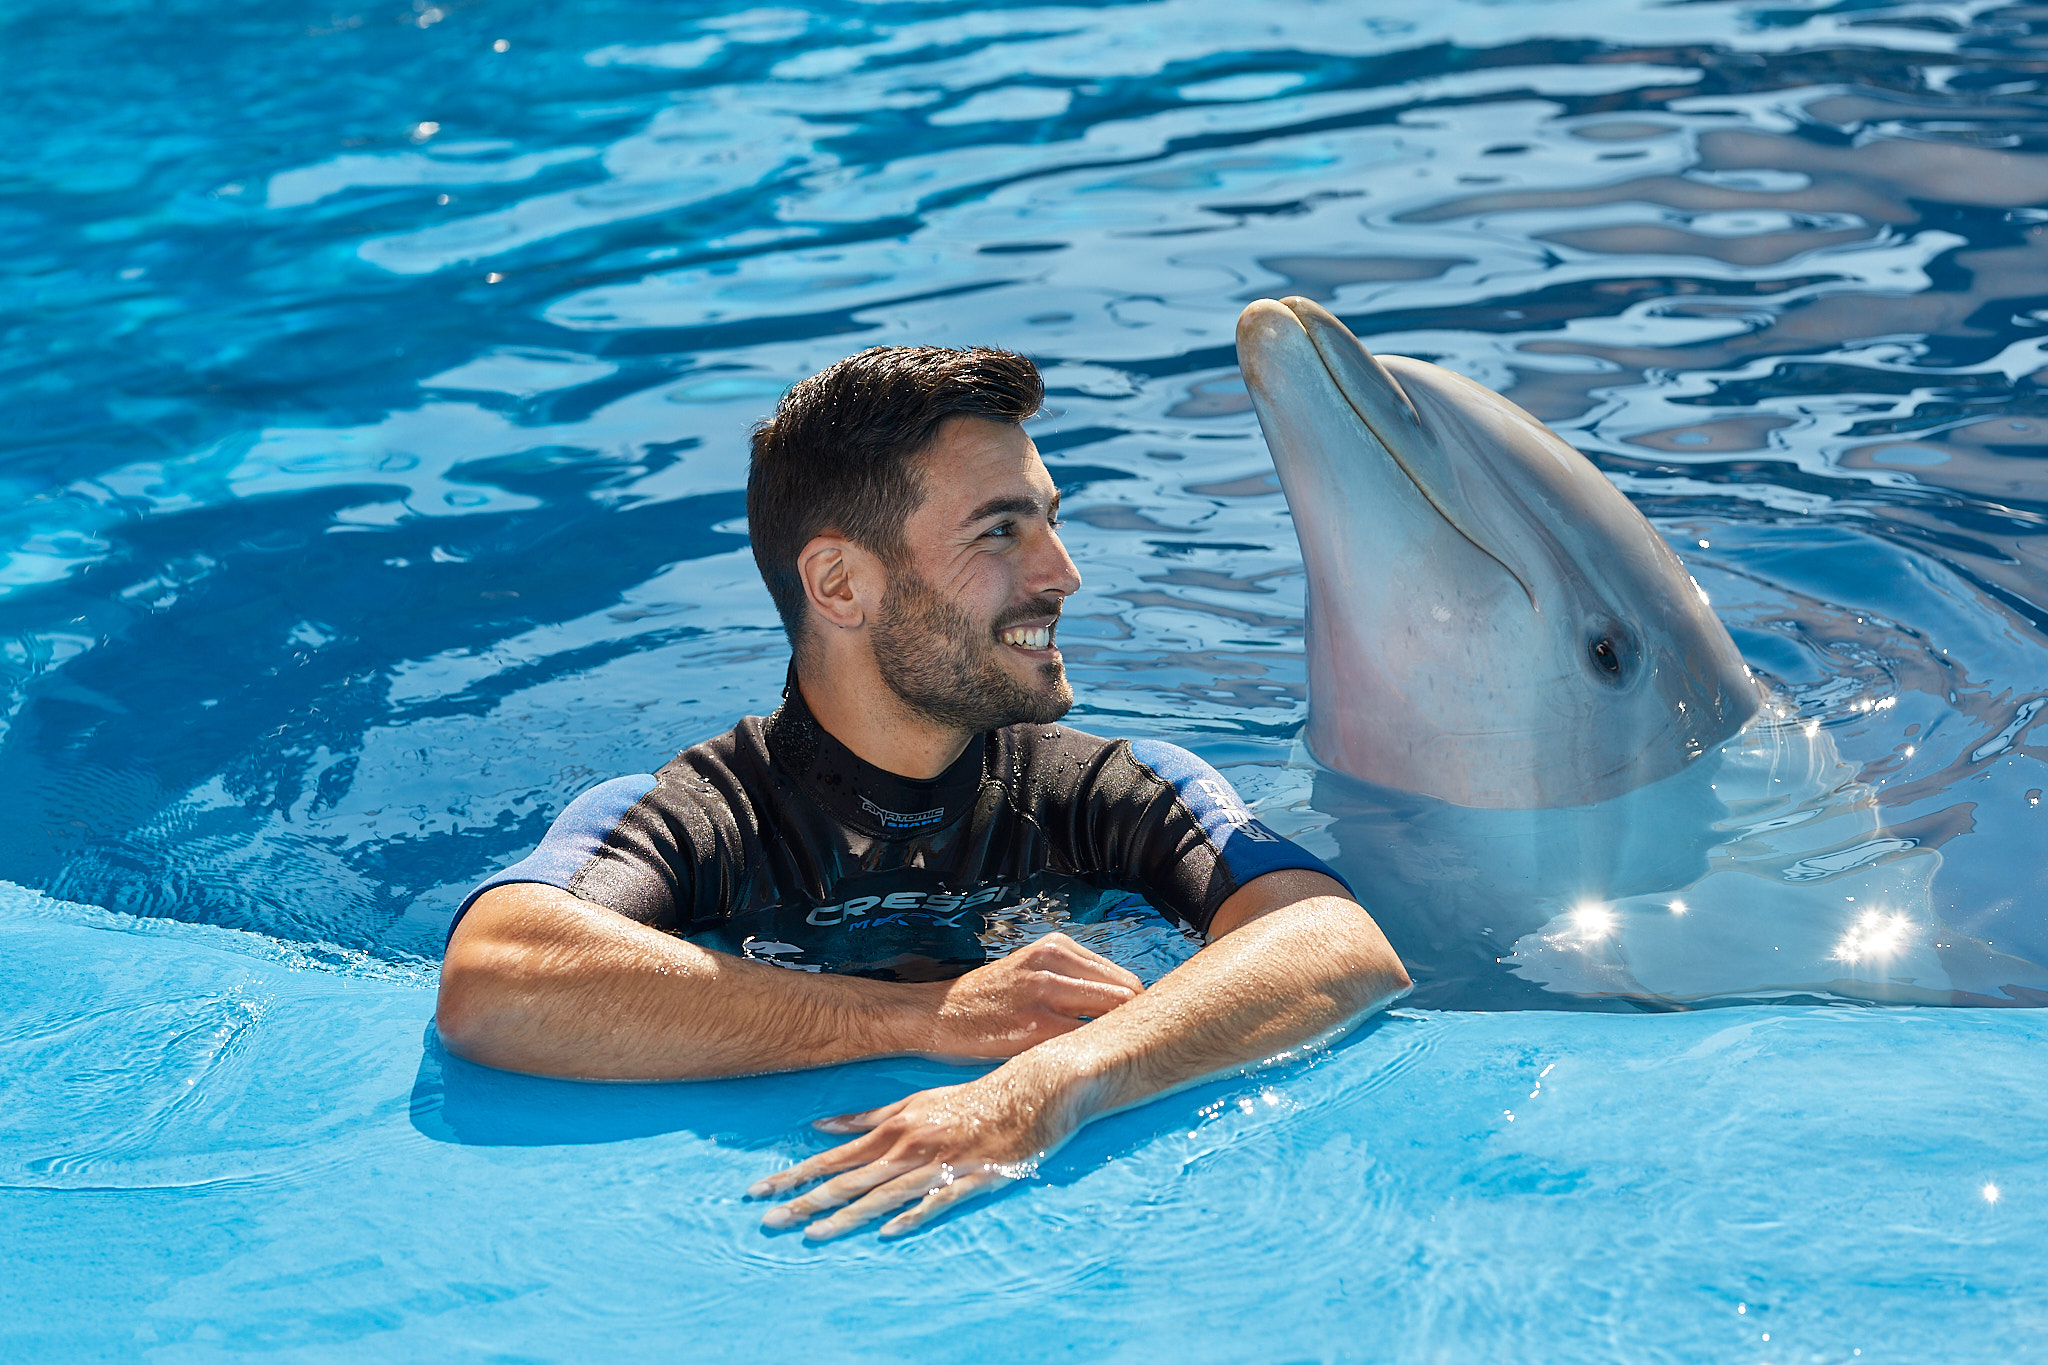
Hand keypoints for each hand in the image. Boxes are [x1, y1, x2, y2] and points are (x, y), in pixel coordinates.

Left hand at [749, 1060, 1078, 1239]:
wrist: (1032, 1090)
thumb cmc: (969, 1098)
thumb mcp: (914, 1102)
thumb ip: (867, 1119)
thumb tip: (819, 1125)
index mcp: (893, 1129)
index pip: (832, 1157)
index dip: (795, 1175)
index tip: (760, 1190)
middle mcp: (909, 1147)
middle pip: (849, 1180)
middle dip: (806, 1201)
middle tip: (767, 1221)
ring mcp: (939, 1164)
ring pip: (883, 1194)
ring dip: (846, 1216)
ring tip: (810, 1234)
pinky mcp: (972, 1178)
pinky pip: (937, 1200)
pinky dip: (912, 1214)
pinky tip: (888, 1231)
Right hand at [922, 932, 1141, 1058]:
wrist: (935, 1015)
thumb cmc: (989, 999)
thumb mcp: (1031, 971)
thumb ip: (1073, 980)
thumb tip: (1127, 1005)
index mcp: (1056, 947)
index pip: (1124, 978)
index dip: (1136, 1008)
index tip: (1136, 1031)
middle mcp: (1052, 961)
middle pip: (1126, 993)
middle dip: (1136, 1022)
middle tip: (1134, 1050)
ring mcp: (1043, 992)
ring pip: (1112, 1013)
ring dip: (1120, 1036)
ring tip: (1115, 1060)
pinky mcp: (1034, 1026)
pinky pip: (1084, 1040)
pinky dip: (1093, 1053)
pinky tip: (1087, 1067)